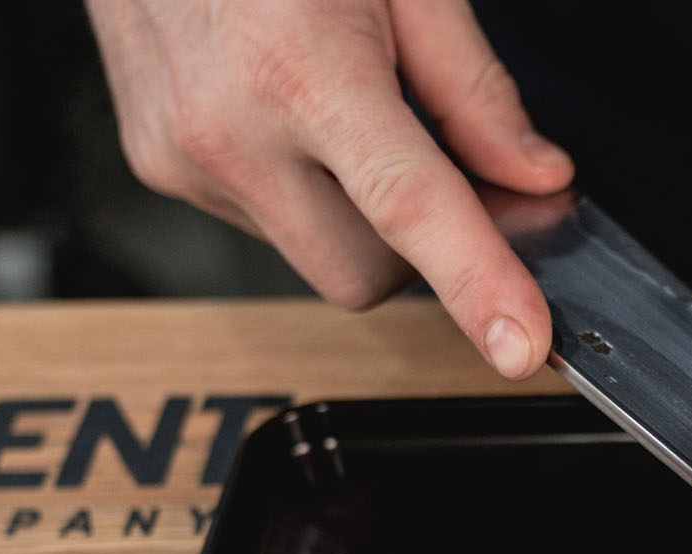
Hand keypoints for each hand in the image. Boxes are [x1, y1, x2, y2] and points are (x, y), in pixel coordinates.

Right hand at [85, 0, 569, 377]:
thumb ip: (475, 87)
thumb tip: (534, 175)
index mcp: (301, 71)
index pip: (408, 208)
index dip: (476, 282)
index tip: (518, 344)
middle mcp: (229, 129)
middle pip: (365, 275)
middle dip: (421, 249)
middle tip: (446, 168)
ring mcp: (182, 157)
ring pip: (315, 256)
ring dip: (358, 217)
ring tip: (348, 111)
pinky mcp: (156, 166)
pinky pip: (265, 223)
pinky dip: (303, 191)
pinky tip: (293, 113)